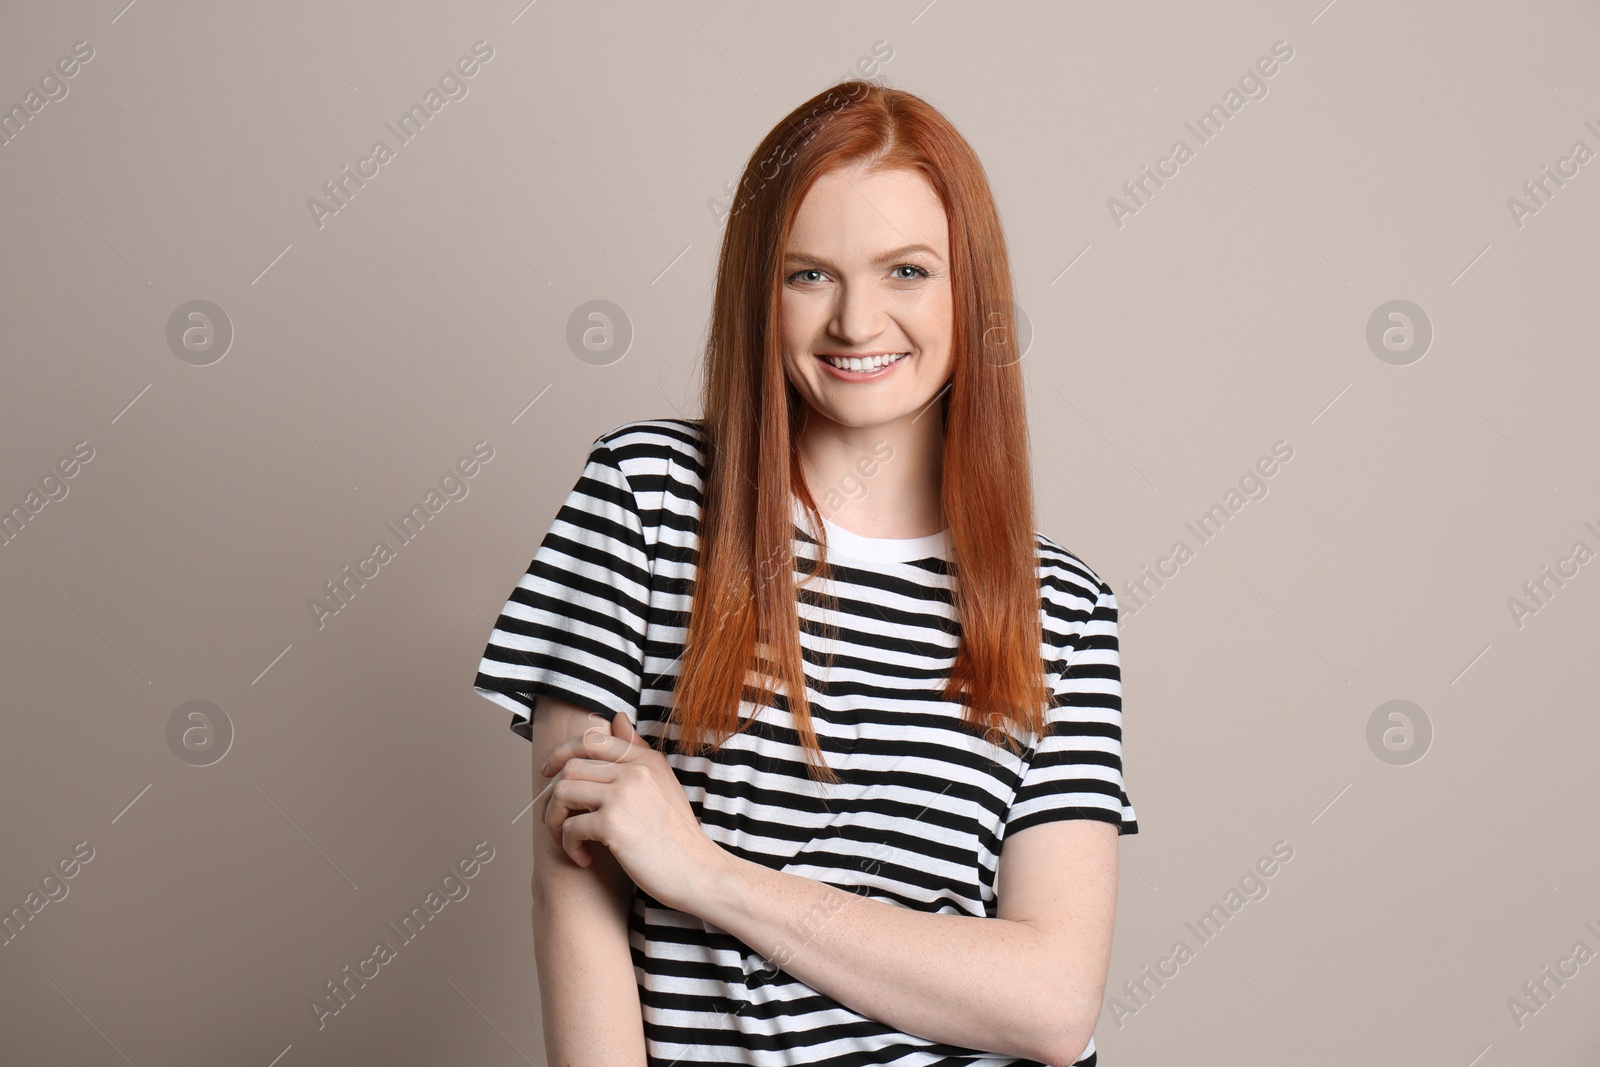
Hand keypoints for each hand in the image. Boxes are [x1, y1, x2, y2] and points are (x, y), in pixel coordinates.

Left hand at [538, 710, 727, 913]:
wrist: (697, 871)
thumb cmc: (677, 837)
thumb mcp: (662, 785)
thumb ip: (638, 753)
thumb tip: (618, 718)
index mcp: (647, 759)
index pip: (592, 740)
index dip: (562, 753)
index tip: (550, 773)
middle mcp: (635, 770)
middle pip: (570, 767)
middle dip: (554, 796)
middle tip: (558, 821)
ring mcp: (623, 794)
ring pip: (562, 792)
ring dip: (555, 820)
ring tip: (567, 840)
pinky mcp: (612, 823)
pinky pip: (570, 826)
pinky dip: (569, 846)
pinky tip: (584, 859)